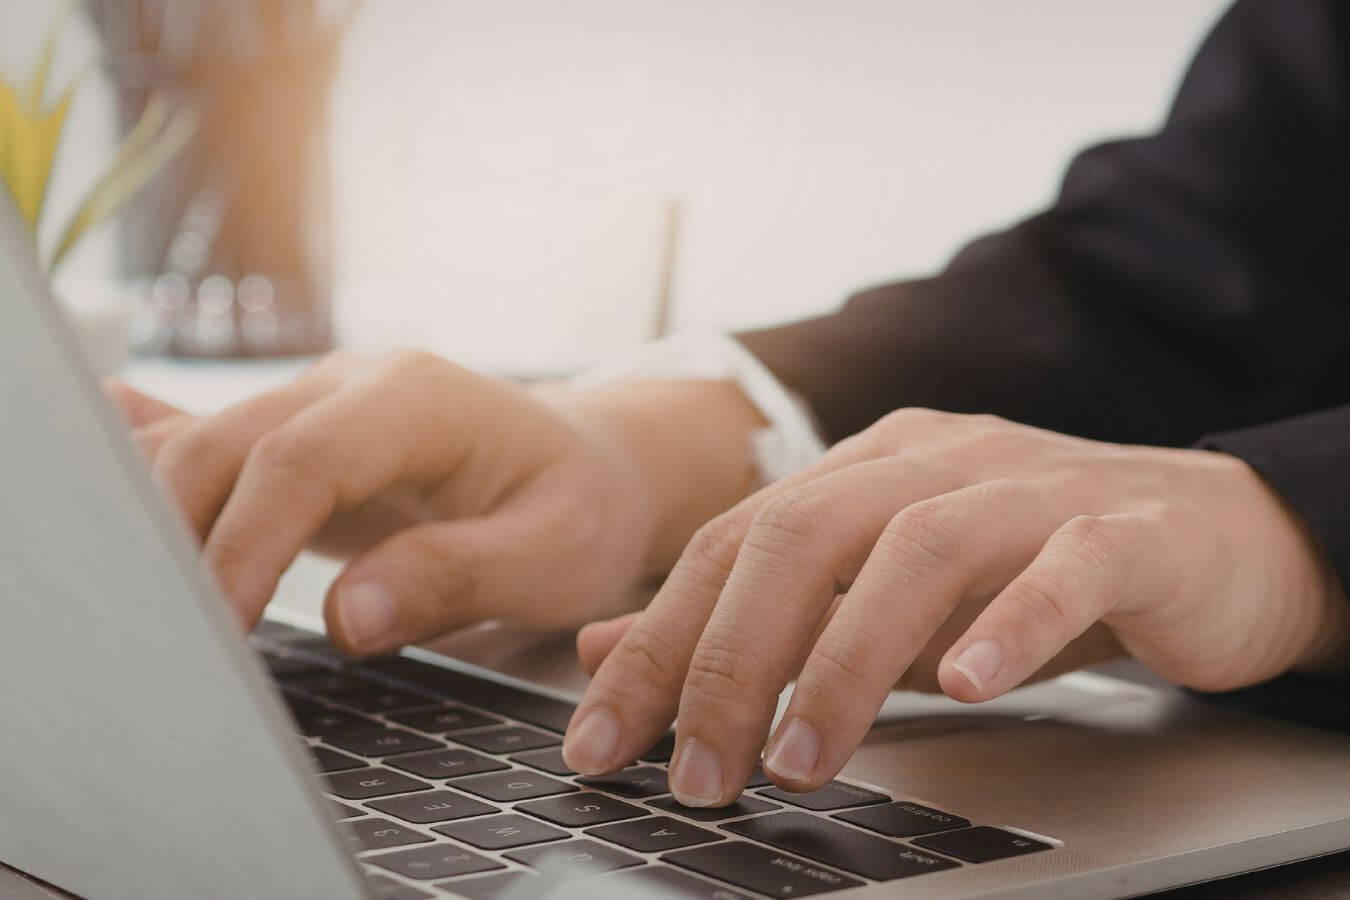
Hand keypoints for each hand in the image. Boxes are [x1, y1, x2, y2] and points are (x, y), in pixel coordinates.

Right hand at [104, 351, 763, 652]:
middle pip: (226, 443)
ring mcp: (319, 407)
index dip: (248, 541)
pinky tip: (102, 487)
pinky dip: (155, 474)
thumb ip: (457, 577)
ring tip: (141, 610)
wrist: (593, 467)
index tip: (221, 628)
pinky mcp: (301, 443)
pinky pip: (212, 444)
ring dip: (161, 524)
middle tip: (167, 641)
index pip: (303, 458)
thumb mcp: (554, 554)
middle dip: (180, 537)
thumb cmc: (582, 509)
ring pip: (200, 447)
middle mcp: (354, 386)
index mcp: (419, 400)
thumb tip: (348, 618)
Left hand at [563, 409, 1349, 804]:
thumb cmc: (1028, 569)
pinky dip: (1008, 623)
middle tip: (695, 773)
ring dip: (846, 662)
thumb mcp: (875, 592)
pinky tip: (965, 686)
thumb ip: (757, 617)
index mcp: (865, 468)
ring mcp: (1032, 485)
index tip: (601, 742)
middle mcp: (933, 460)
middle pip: (803, 536)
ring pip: (917, 549)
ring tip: (801, 762)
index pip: (733, 546)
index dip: (657, 644)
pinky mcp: (1127, 529)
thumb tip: (615, 649)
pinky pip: (1063, 566)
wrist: (1207, 533)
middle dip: (729, 661)